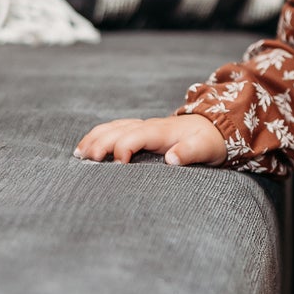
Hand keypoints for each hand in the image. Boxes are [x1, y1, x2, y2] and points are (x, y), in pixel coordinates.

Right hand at [73, 113, 227, 166]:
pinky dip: (98, 136)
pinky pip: (115, 129)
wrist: (215, 128)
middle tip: (86, 162)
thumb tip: (171, 160)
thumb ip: (189, 153)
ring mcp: (143, 127)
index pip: (134, 136)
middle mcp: (148, 126)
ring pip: (112, 128)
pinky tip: (87, 147)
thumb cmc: (209, 141)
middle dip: (99, 144)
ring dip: (94, 139)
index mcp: (160, 131)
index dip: (122, 149)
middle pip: (117, 131)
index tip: (116, 167)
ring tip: (79, 154)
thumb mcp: (205, 148)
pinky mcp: (141, 131)